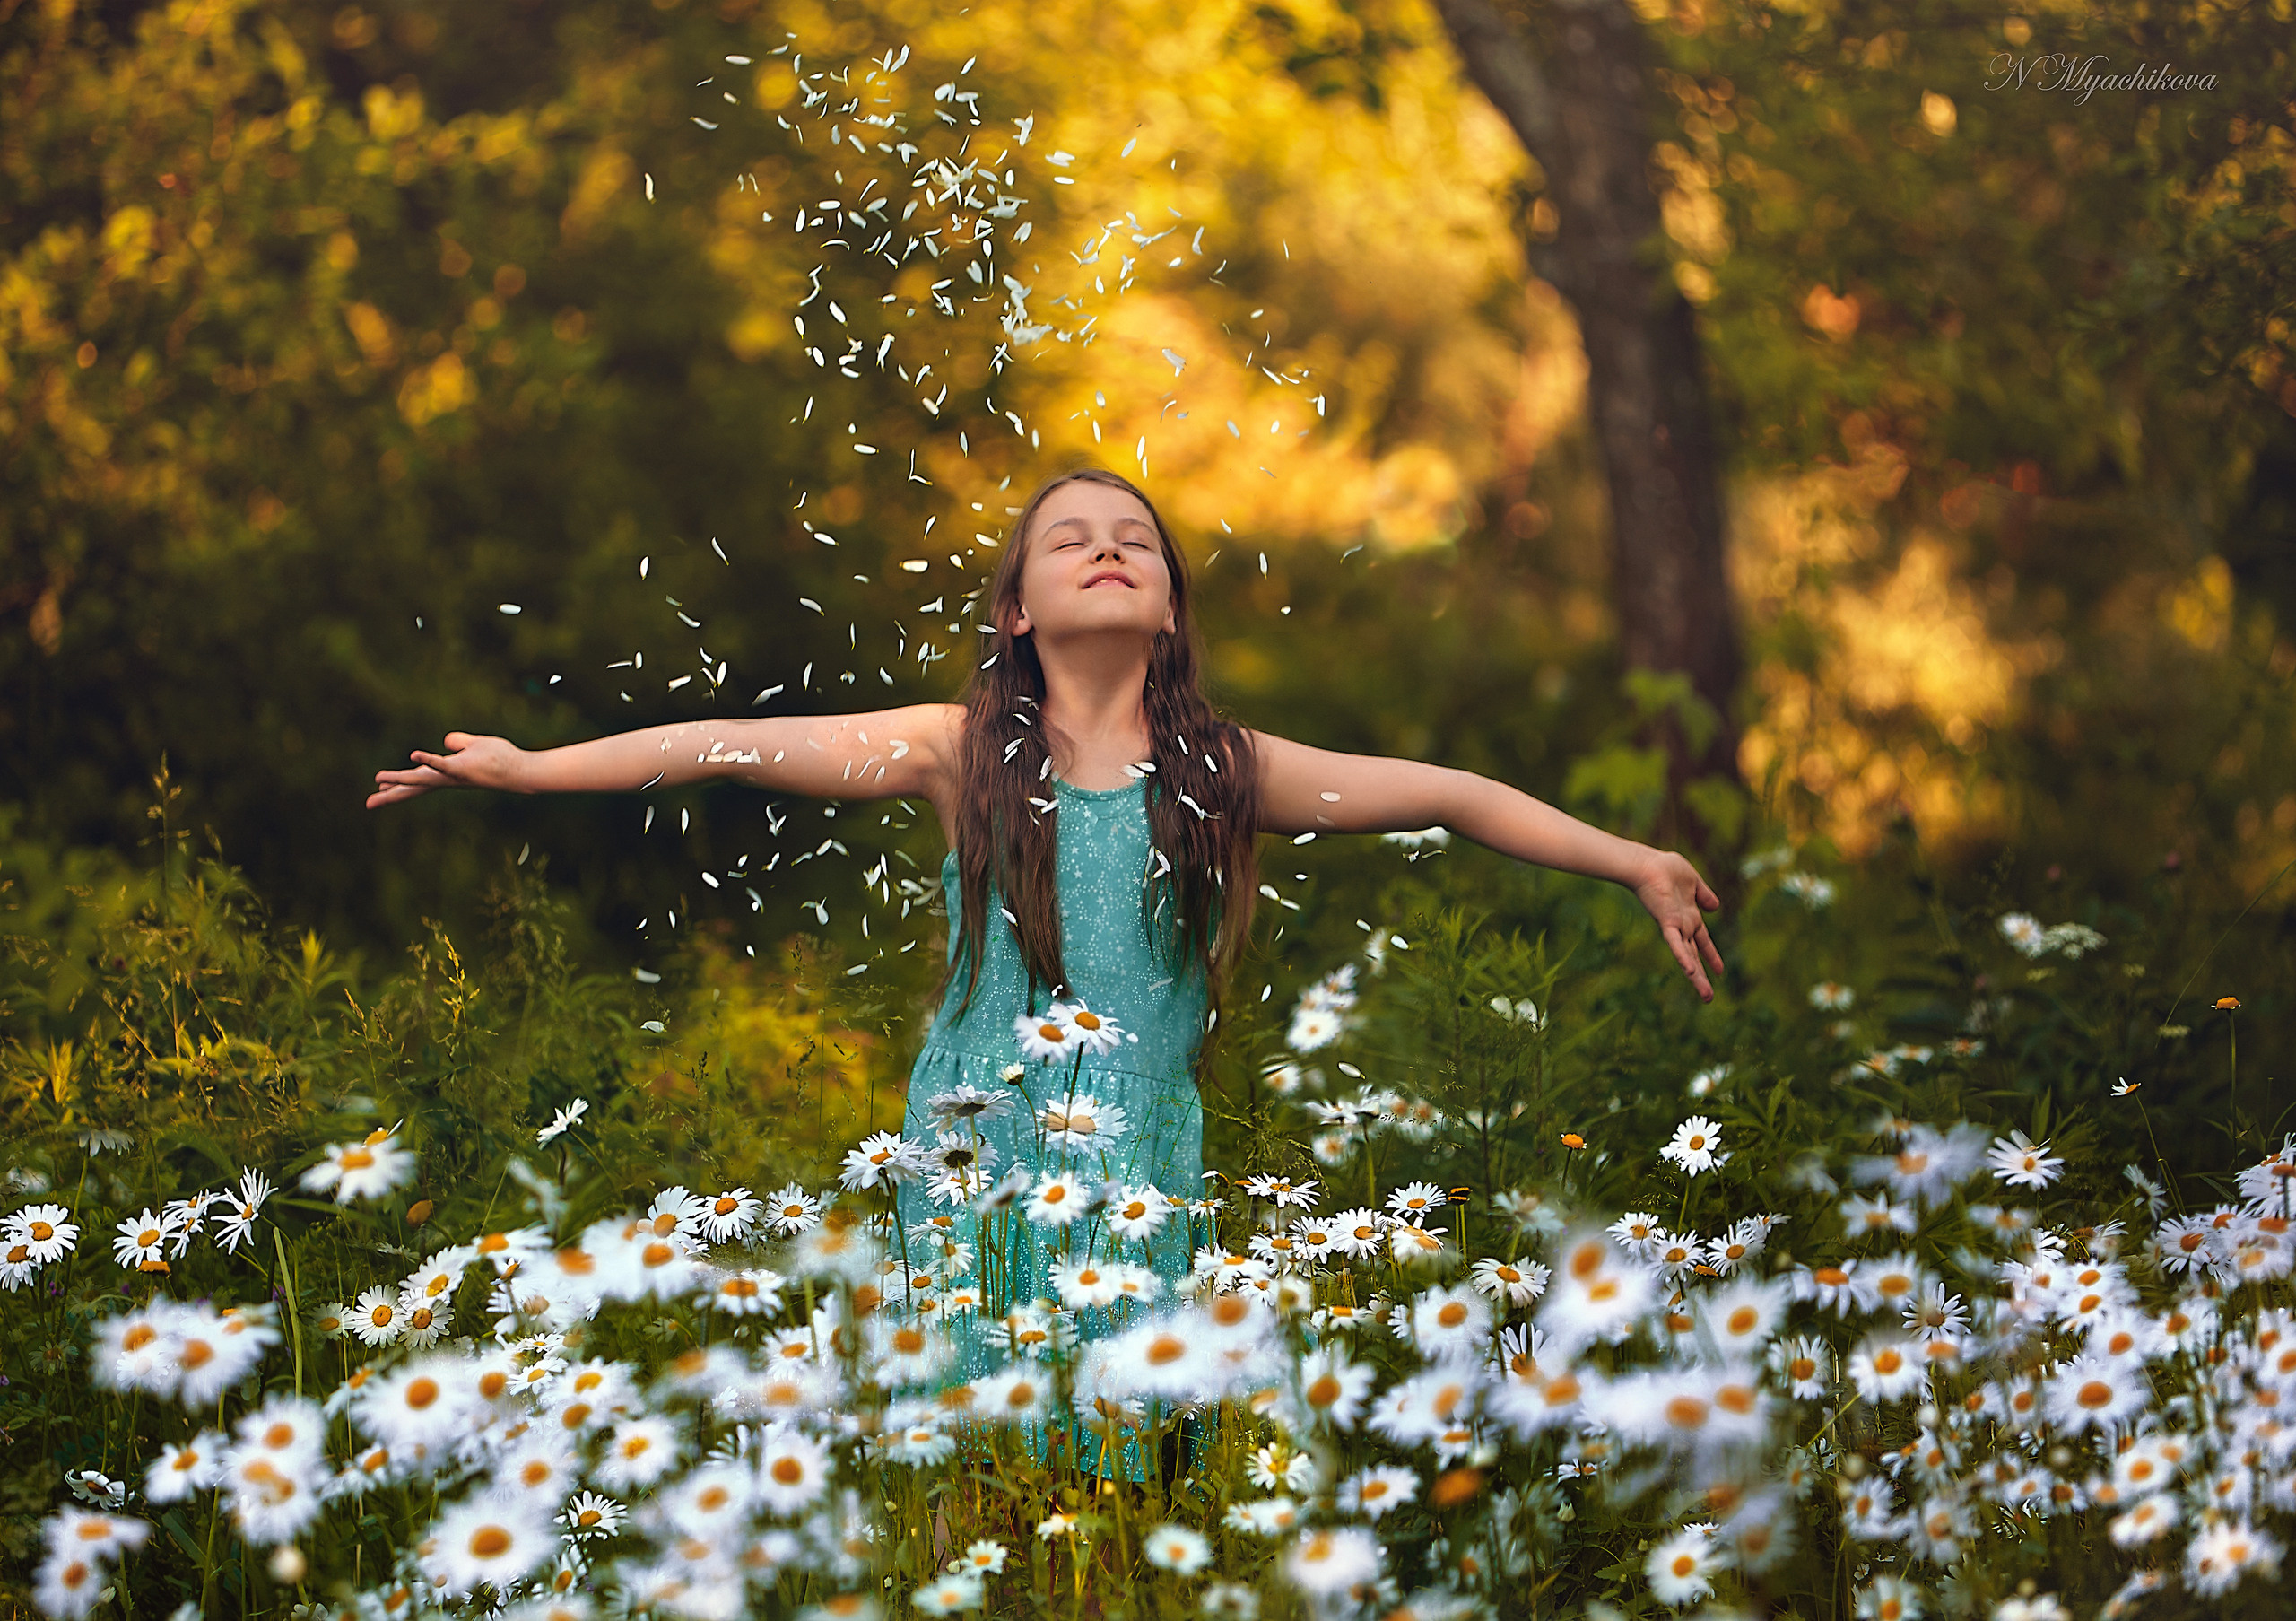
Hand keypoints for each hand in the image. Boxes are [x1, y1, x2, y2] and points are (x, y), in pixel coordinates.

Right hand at [366, 732, 528, 808]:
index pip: (418, 781)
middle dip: (391, 795)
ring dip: (400, 779)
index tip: (378, 792)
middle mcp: (447, 779)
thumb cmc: (499, 759)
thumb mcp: (474, 747)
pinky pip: (443, 764)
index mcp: (446, 774)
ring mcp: (454, 776)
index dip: (398, 786)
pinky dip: (429, 759)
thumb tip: (447, 741)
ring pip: (422, 779)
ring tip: (378, 779)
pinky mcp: (463, 769)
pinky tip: (413, 755)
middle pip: (415, 787)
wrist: (518, 769)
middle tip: (368, 804)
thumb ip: (459, 743)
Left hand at [1631, 849, 1724, 1001]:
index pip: (1702, 941)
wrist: (1647, 863)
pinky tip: (1689, 971)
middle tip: (1709, 998)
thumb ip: (1704, 895)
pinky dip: (1683, 957)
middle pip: (1694, 955)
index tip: (1719, 971)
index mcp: (1689, 917)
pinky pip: (1676, 943)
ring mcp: (1674, 926)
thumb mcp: (1693, 882)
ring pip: (1688, 956)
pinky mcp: (1667, 923)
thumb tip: (1716, 907)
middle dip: (1701, 976)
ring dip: (1697, 977)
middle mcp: (1682, 925)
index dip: (1710, 955)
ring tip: (1707, 996)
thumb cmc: (1665, 869)